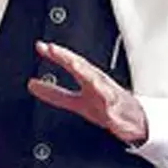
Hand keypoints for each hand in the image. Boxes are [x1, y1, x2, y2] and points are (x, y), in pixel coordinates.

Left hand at [27, 41, 148, 144]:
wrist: (135, 121)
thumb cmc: (106, 106)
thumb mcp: (76, 101)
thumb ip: (55, 93)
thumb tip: (32, 85)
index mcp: (90, 80)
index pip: (73, 64)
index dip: (58, 55)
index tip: (44, 47)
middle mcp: (101, 87)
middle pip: (88, 71)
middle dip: (75, 62)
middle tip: (59, 53)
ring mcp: (113, 102)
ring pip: (106, 91)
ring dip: (98, 84)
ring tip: (88, 79)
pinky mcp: (122, 119)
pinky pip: (119, 118)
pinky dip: (116, 116)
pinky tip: (111, 115)